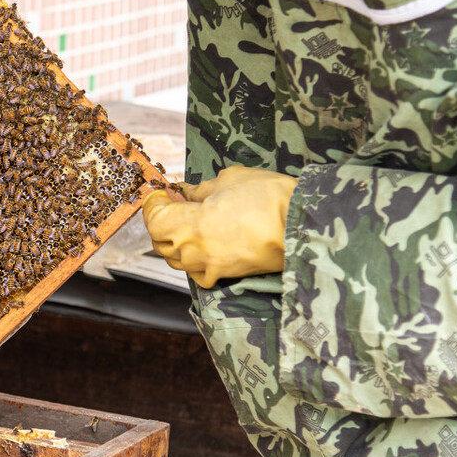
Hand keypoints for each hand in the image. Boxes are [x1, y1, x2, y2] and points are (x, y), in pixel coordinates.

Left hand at [141, 165, 296, 288]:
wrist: (303, 225)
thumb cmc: (269, 199)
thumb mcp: (230, 181)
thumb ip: (201, 189)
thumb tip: (187, 191)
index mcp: (190, 224)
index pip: (154, 219)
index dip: (154, 204)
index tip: (162, 193)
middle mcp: (195, 250)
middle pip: (160, 240)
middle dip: (161, 222)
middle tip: (173, 204)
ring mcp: (209, 266)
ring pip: (176, 259)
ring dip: (176, 241)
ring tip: (189, 223)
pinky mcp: (226, 275)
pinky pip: (198, 273)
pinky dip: (194, 261)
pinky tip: (204, 246)